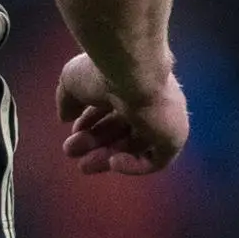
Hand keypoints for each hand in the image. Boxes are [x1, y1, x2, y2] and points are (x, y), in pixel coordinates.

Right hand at [56, 53, 190, 175]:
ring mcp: (163, 120)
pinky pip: (155, 160)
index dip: (91, 122)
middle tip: (70, 152)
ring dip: (107, 156)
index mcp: (130, 83)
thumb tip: (65, 117)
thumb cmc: (101, 72)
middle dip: (95, 143)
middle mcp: (148, 101)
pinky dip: (133, 165)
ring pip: (134, 146)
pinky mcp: (173, 137)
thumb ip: (68, 100)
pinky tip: (113, 162)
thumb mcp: (73, 81)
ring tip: (84, 166)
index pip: (112, 108)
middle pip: (121, 129)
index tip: (72, 132)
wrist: (131, 71)